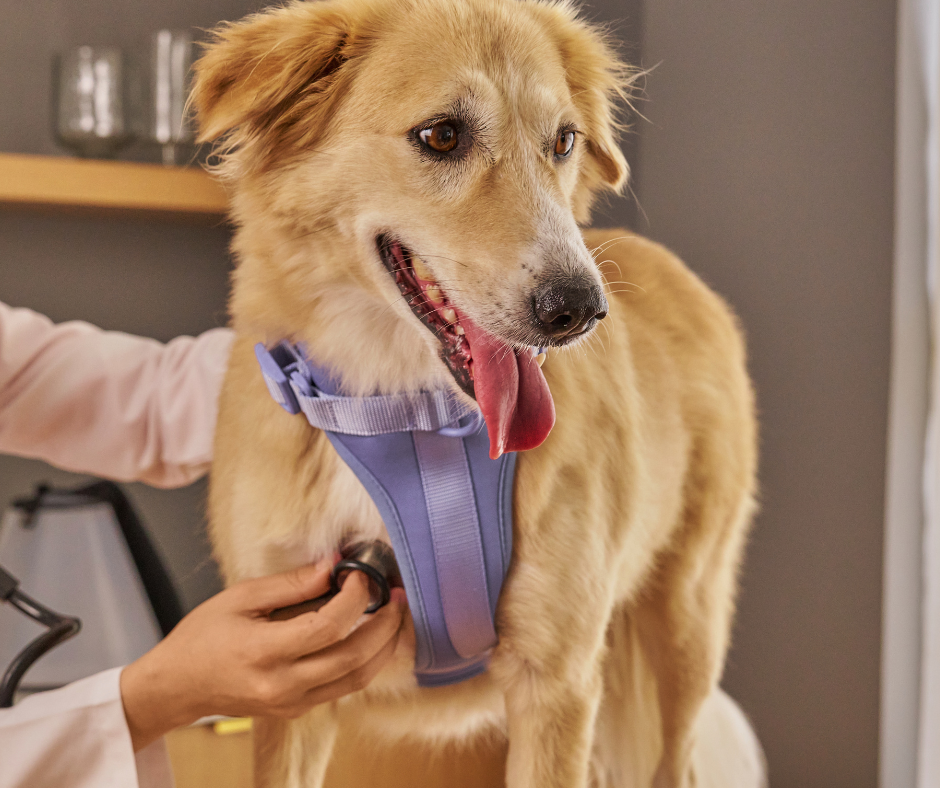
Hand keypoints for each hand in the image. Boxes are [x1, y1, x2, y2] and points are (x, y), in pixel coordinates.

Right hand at [120, 560, 405, 750]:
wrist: (177, 686)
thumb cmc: (201, 637)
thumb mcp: (240, 597)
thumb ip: (291, 583)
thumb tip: (333, 564)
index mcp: (265, 653)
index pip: (328, 626)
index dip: (355, 597)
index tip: (362, 574)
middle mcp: (283, 685)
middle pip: (354, 658)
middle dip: (386, 625)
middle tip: (398, 595)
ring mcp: (292, 702)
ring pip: (357, 679)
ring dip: (385, 647)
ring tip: (396, 616)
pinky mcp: (297, 709)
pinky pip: (343, 687)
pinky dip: (365, 662)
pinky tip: (371, 636)